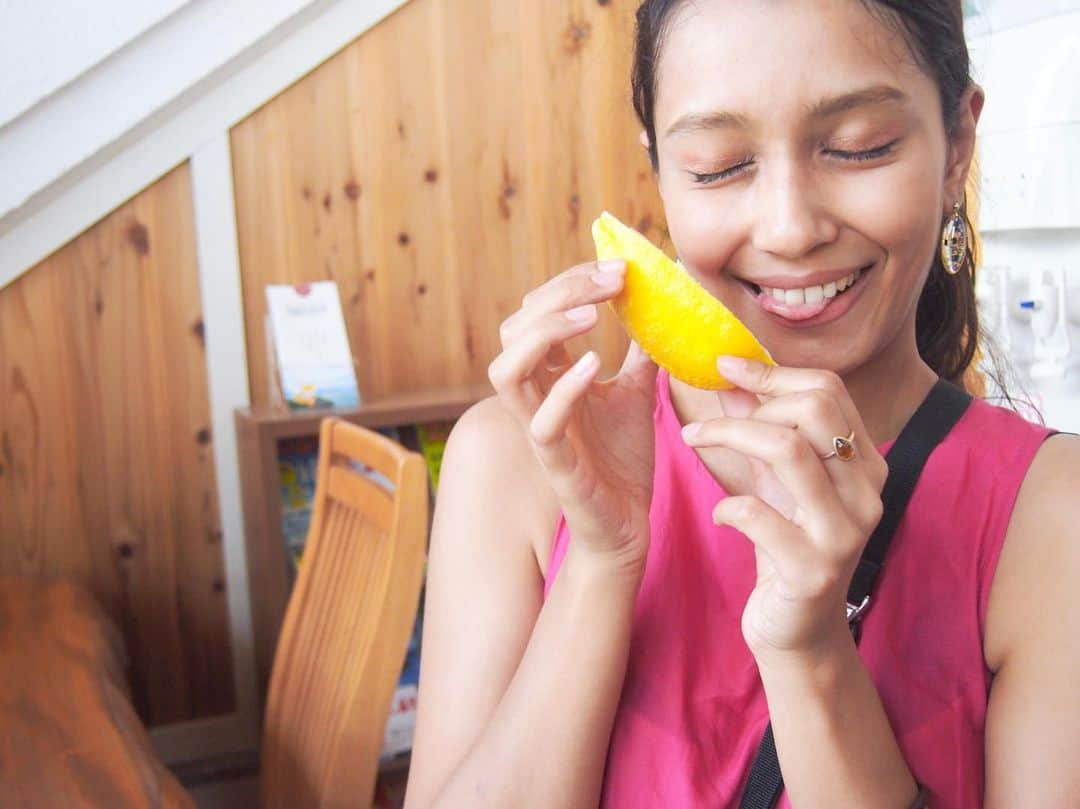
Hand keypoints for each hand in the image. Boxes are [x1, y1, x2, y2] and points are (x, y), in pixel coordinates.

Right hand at [488, 260, 658, 575]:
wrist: (628, 522)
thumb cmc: (622, 458)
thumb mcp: (637, 392)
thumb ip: (639, 352)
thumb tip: (662, 306)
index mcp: (550, 375)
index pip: (537, 310)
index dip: (571, 281)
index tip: (620, 268)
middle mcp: (537, 396)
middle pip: (515, 327)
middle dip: (560, 292)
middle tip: (612, 279)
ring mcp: (540, 428)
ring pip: (504, 371)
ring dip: (544, 333)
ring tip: (590, 315)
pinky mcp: (555, 462)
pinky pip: (541, 422)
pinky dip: (564, 388)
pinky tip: (597, 363)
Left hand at [680, 357, 888, 658]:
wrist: (796, 629)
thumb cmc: (784, 544)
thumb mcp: (773, 479)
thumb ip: (760, 428)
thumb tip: (731, 377)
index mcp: (864, 463)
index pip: (828, 390)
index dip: (771, 372)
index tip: (725, 367)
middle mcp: (866, 492)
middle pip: (813, 411)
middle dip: (751, 405)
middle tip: (712, 425)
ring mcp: (843, 532)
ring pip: (789, 451)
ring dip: (728, 436)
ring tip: (693, 441)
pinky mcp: (812, 570)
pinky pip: (759, 514)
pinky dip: (727, 505)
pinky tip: (720, 514)